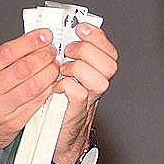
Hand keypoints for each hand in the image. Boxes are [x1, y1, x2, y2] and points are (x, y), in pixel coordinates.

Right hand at [0, 30, 60, 163]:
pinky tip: (52, 83)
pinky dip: (48, 90)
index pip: (7, 52)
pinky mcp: (13, 123)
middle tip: (52, 51)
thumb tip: (30, 42)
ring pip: (34, 86)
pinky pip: (37, 103)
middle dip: (43, 56)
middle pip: (23, 68)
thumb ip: (1, 60)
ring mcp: (0, 109)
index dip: (30, 42)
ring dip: (50, 73)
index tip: (44, 35)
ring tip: (54, 66)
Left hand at [50, 22, 118, 163]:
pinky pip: (78, 93)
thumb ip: (67, 53)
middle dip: (86, 52)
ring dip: (76, 69)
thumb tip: (54, 32)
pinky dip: (64, 85)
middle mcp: (98, 84)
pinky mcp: (76, 110)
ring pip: (99, 79)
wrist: (60, 134)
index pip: (109, 50)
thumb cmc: (59, 100)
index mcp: (97, 72)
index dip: (97, 37)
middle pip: (109, 64)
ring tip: (62, 71)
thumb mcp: (66, 72)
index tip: (80, 28)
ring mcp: (90, 99)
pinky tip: (56, 86)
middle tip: (68, 52)